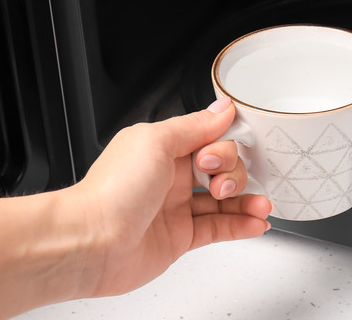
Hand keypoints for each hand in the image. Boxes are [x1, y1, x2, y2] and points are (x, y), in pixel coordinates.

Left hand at [68, 97, 272, 297]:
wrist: (89, 242)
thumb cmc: (112, 191)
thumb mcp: (156, 142)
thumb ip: (194, 126)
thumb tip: (222, 108)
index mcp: (162, 147)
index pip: (210, 139)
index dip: (223, 146)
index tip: (217, 157)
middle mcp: (170, 176)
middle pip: (222, 169)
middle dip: (234, 173)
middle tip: (220, 183)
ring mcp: (175, 208)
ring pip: (224, 200)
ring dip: (247, 200)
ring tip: (262, 205)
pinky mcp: (180, 238)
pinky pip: (219, 228)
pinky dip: (241, 225)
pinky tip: (256, 223)